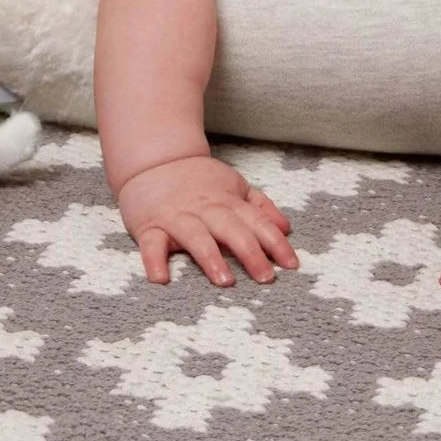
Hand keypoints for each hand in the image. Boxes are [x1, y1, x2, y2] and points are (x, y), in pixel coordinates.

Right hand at [117, 154, 298, 285]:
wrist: (154, 160)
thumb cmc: (199, 180)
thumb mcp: (235, 186)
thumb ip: (261, 207)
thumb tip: (287, 228)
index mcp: (228, 201)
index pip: (257, 221)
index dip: (275, 242)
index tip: (291, 265)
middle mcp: (206, 209)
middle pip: (231, 230)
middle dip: (250, 253)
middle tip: (266, 278)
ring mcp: (177, 218)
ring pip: (196, 237)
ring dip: (210, 257)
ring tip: (225, 281)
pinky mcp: (149, 226)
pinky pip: (151, 244)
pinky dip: (154, 261)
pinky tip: (161, 279)